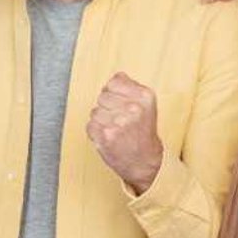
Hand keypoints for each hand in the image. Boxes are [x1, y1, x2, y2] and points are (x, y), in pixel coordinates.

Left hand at [85, 73, 163, 193]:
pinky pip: (90, 125)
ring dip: (101, 121)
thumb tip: (117, 75)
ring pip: (95, 111)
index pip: (114, 82)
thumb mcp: (147, 105)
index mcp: (145, 96)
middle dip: (107, 107)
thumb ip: (131, 88)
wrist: (145, 162)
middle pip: (102, 96)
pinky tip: (109, 137)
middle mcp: (133, 108)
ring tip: (115, 129)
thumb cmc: (143, 133)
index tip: (120, 103)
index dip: (113, 92)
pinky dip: (96, 132)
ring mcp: (119, 122)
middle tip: (119, 120)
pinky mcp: (106, 136)